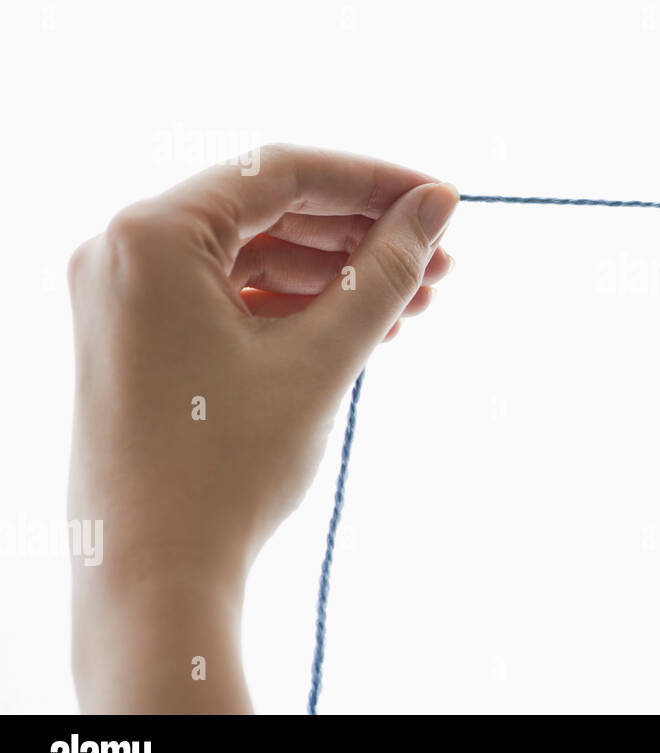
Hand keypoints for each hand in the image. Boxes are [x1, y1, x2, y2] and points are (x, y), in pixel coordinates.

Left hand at [67, 144, 458, 711]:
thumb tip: (437, 205)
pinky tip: (366, 327)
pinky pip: (232, 297)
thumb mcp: (322, 357)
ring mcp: (127, 298)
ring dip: (338, 275)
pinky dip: (299, 308)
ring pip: (257, 256)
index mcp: (151, 236)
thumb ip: (384, 271)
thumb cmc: (228, 467)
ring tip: (416, 303)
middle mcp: (125, 252)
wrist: (156, 580)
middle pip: (270, 210)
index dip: (375, 183)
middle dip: (362, 235)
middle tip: (441, 262)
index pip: (283, 172)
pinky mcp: (141, 339)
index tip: (442, 203)